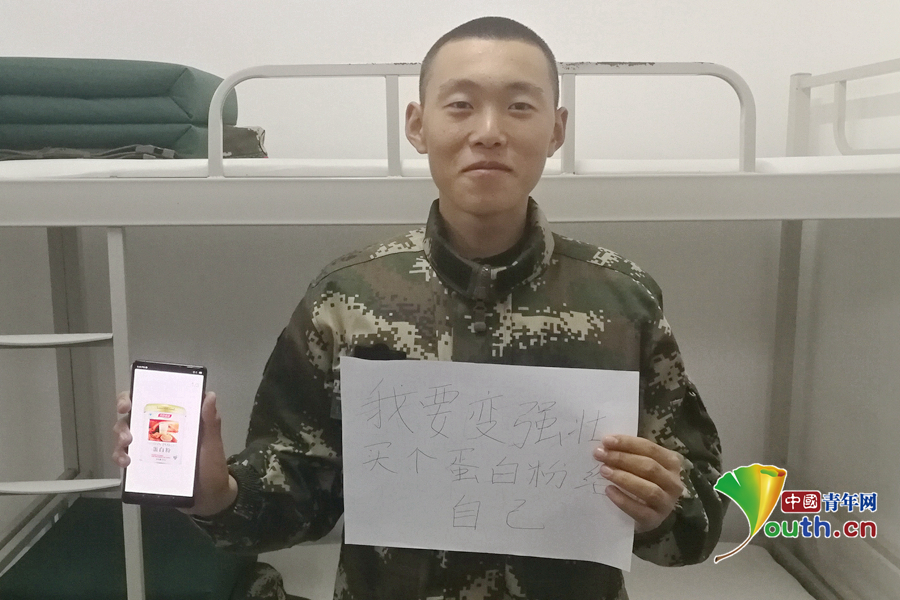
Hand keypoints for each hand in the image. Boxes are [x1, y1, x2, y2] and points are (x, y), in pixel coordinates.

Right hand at [113, 391, 237, 516]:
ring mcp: (149, 448)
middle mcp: (158, 430)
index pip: (150, 400)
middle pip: (131, 418)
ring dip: (120, 440)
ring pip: (125, 437)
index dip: (134, 397)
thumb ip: (211, 421)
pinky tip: (125, 463)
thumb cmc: (212, 466)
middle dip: (123, 424)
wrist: (209, 498)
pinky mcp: (144, 466)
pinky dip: (120, 458)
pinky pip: (125, 458)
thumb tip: (209, 395)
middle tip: (128, 436)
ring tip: (127, 449)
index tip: (127, 404)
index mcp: (174, 419)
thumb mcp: (212, 443)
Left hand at [593, 435, 684, 532]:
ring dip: (624, 478)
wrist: (647, 514)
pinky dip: (623, 500)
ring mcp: (666, 503)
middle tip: (600, 455)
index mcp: (671, 462)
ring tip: (604, 471)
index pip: (650, 448)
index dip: (628, 443)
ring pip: (649, 489)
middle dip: (622, 459)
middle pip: (649, 467)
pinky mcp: (655, 520)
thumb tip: (606, 445)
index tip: (606, 440)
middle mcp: (673, 482)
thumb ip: (629, 454)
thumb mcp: (641, 465)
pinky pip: (640, 510)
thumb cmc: (642, 481)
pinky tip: (609, 491)